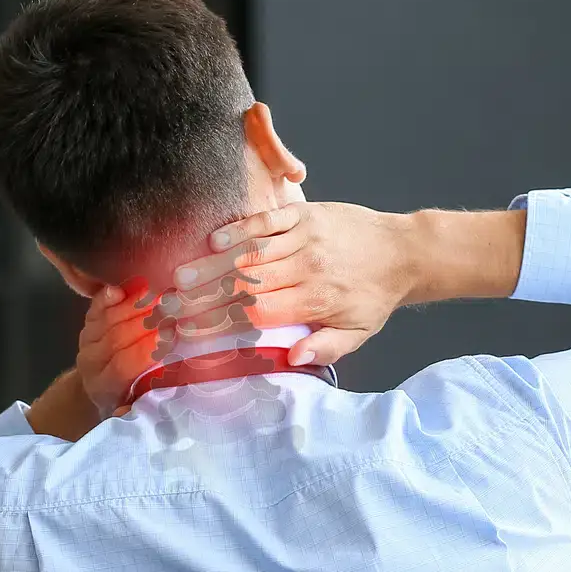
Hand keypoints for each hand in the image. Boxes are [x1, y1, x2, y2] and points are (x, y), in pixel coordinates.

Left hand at [75, 278, 161, 416]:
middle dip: (147, 320)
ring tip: (162, 294)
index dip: (147, 348)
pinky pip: (98, 305)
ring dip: (136, 304)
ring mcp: (88, 340)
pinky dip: (111, 295)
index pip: (124, 364)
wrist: (100, 385)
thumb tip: (171, 388)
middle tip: (173, 307)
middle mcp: (92, 362)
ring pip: (110, 318)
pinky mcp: (89, 322)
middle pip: (117, 336)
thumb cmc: (129, 397)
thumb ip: (151, 398)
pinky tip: (130, 286)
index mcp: (106, 387)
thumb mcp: (139, 406)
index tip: (171, 335)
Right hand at [164, 202, 417, 366]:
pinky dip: (238, 228)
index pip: (257, 314)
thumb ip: (325, 347)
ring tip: (179, 276)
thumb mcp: (357, 333)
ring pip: (250, 252)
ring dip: (211, 264)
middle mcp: (307, 267)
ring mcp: (305, 237)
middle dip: (203, 295)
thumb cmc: (373, 297)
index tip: (188, 330)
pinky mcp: (305, 214)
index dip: (219, 322)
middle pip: (245, 283)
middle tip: (168, 304)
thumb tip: (291, 357)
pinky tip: (213, 239)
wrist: (402, 251)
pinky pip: (266, 220)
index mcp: (315, 300)